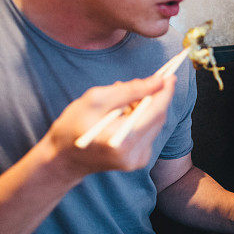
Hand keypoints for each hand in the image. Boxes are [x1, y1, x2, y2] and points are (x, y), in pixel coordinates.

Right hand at [42, 74, 175, 180]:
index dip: (165, 90)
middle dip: (154, 96)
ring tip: (122, 100)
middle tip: (145, 80)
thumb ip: (129, 90)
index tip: (171, 73)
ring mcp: (138, 160)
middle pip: (158, 117)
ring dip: (145, 106)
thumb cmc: (72, 126)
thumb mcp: (95, 100)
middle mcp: (135, 154)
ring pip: (154, 123)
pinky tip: (123, 114)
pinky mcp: (138, 160)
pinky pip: (148, 131)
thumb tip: (158, 81)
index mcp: (123, 140)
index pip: (156, 111)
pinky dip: (140, 118)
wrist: (63, 159)